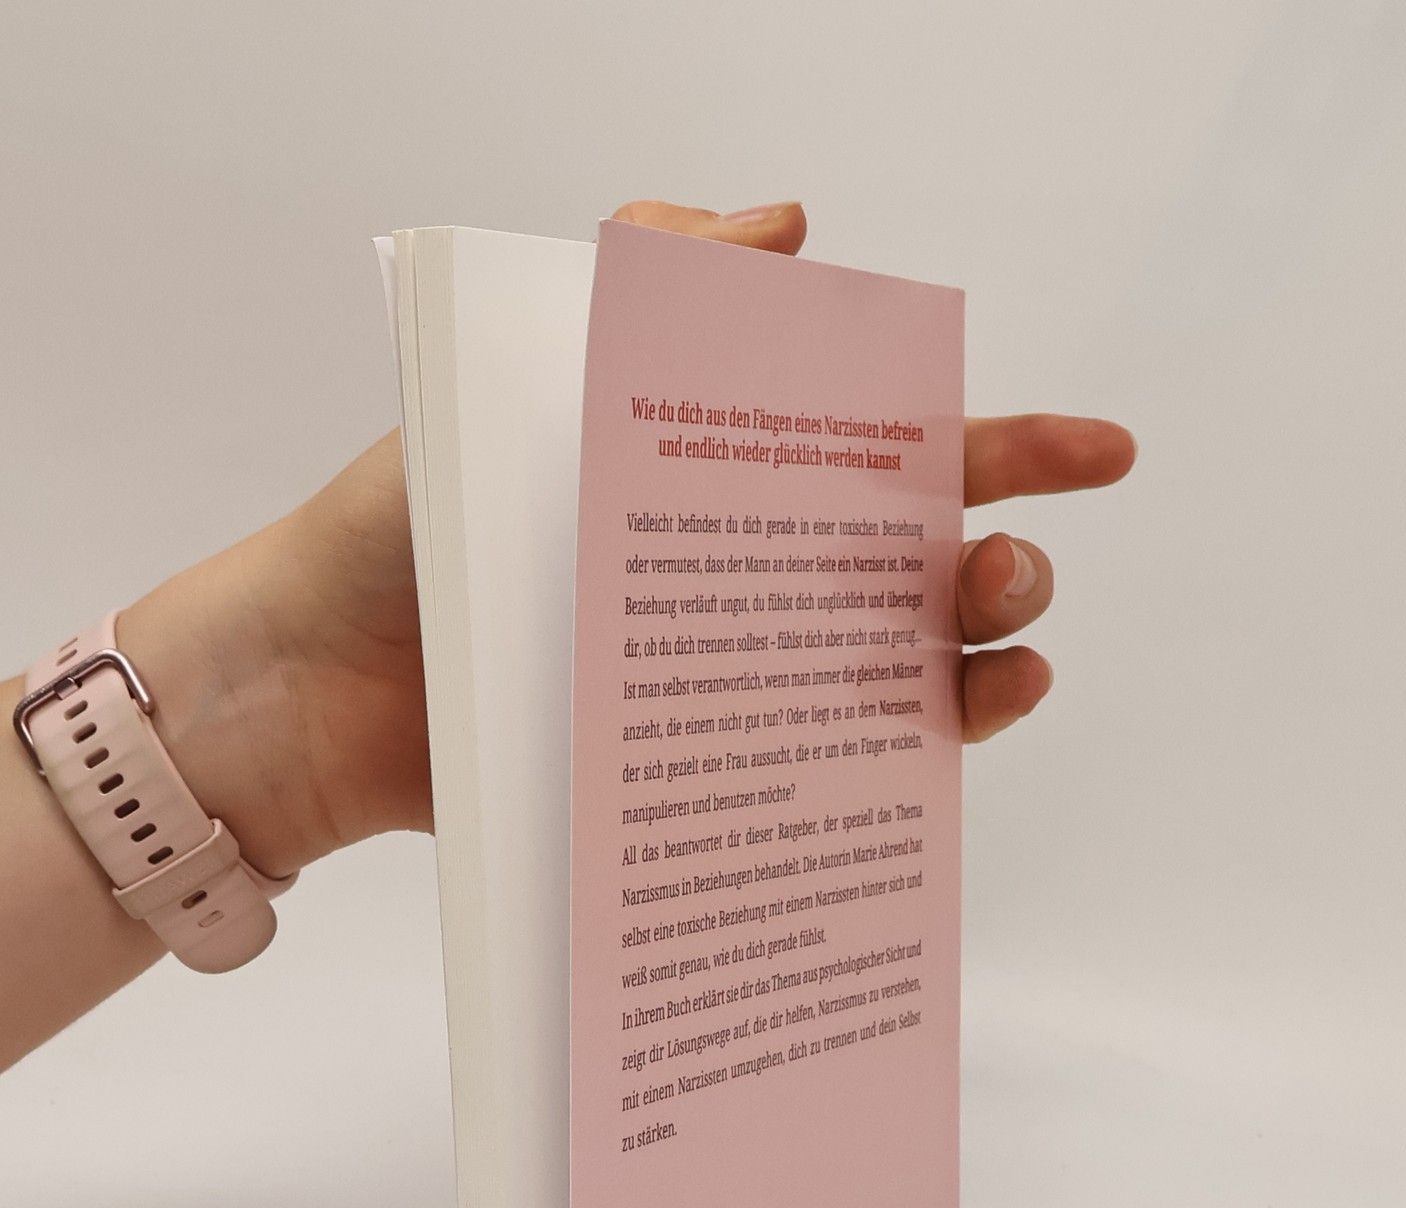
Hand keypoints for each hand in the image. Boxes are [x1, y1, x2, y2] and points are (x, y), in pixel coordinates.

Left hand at [120, 200, 1135, 877]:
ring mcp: (724, 695)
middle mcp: (739, 590)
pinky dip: (899, 770)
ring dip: (972, 664)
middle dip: (994, 563)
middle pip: (915, 578)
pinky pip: (822, 781)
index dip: (1005, 451)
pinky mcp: (693, 786)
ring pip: (894, 684)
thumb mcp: (509, 382)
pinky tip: (936, 746)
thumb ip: (633, 290)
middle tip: (992, 566)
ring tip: (986, 649)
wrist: (302, 696)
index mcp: (716, 486)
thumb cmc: (391, 532)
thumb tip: (783, 224)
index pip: (886, 457)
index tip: (1102, 456)